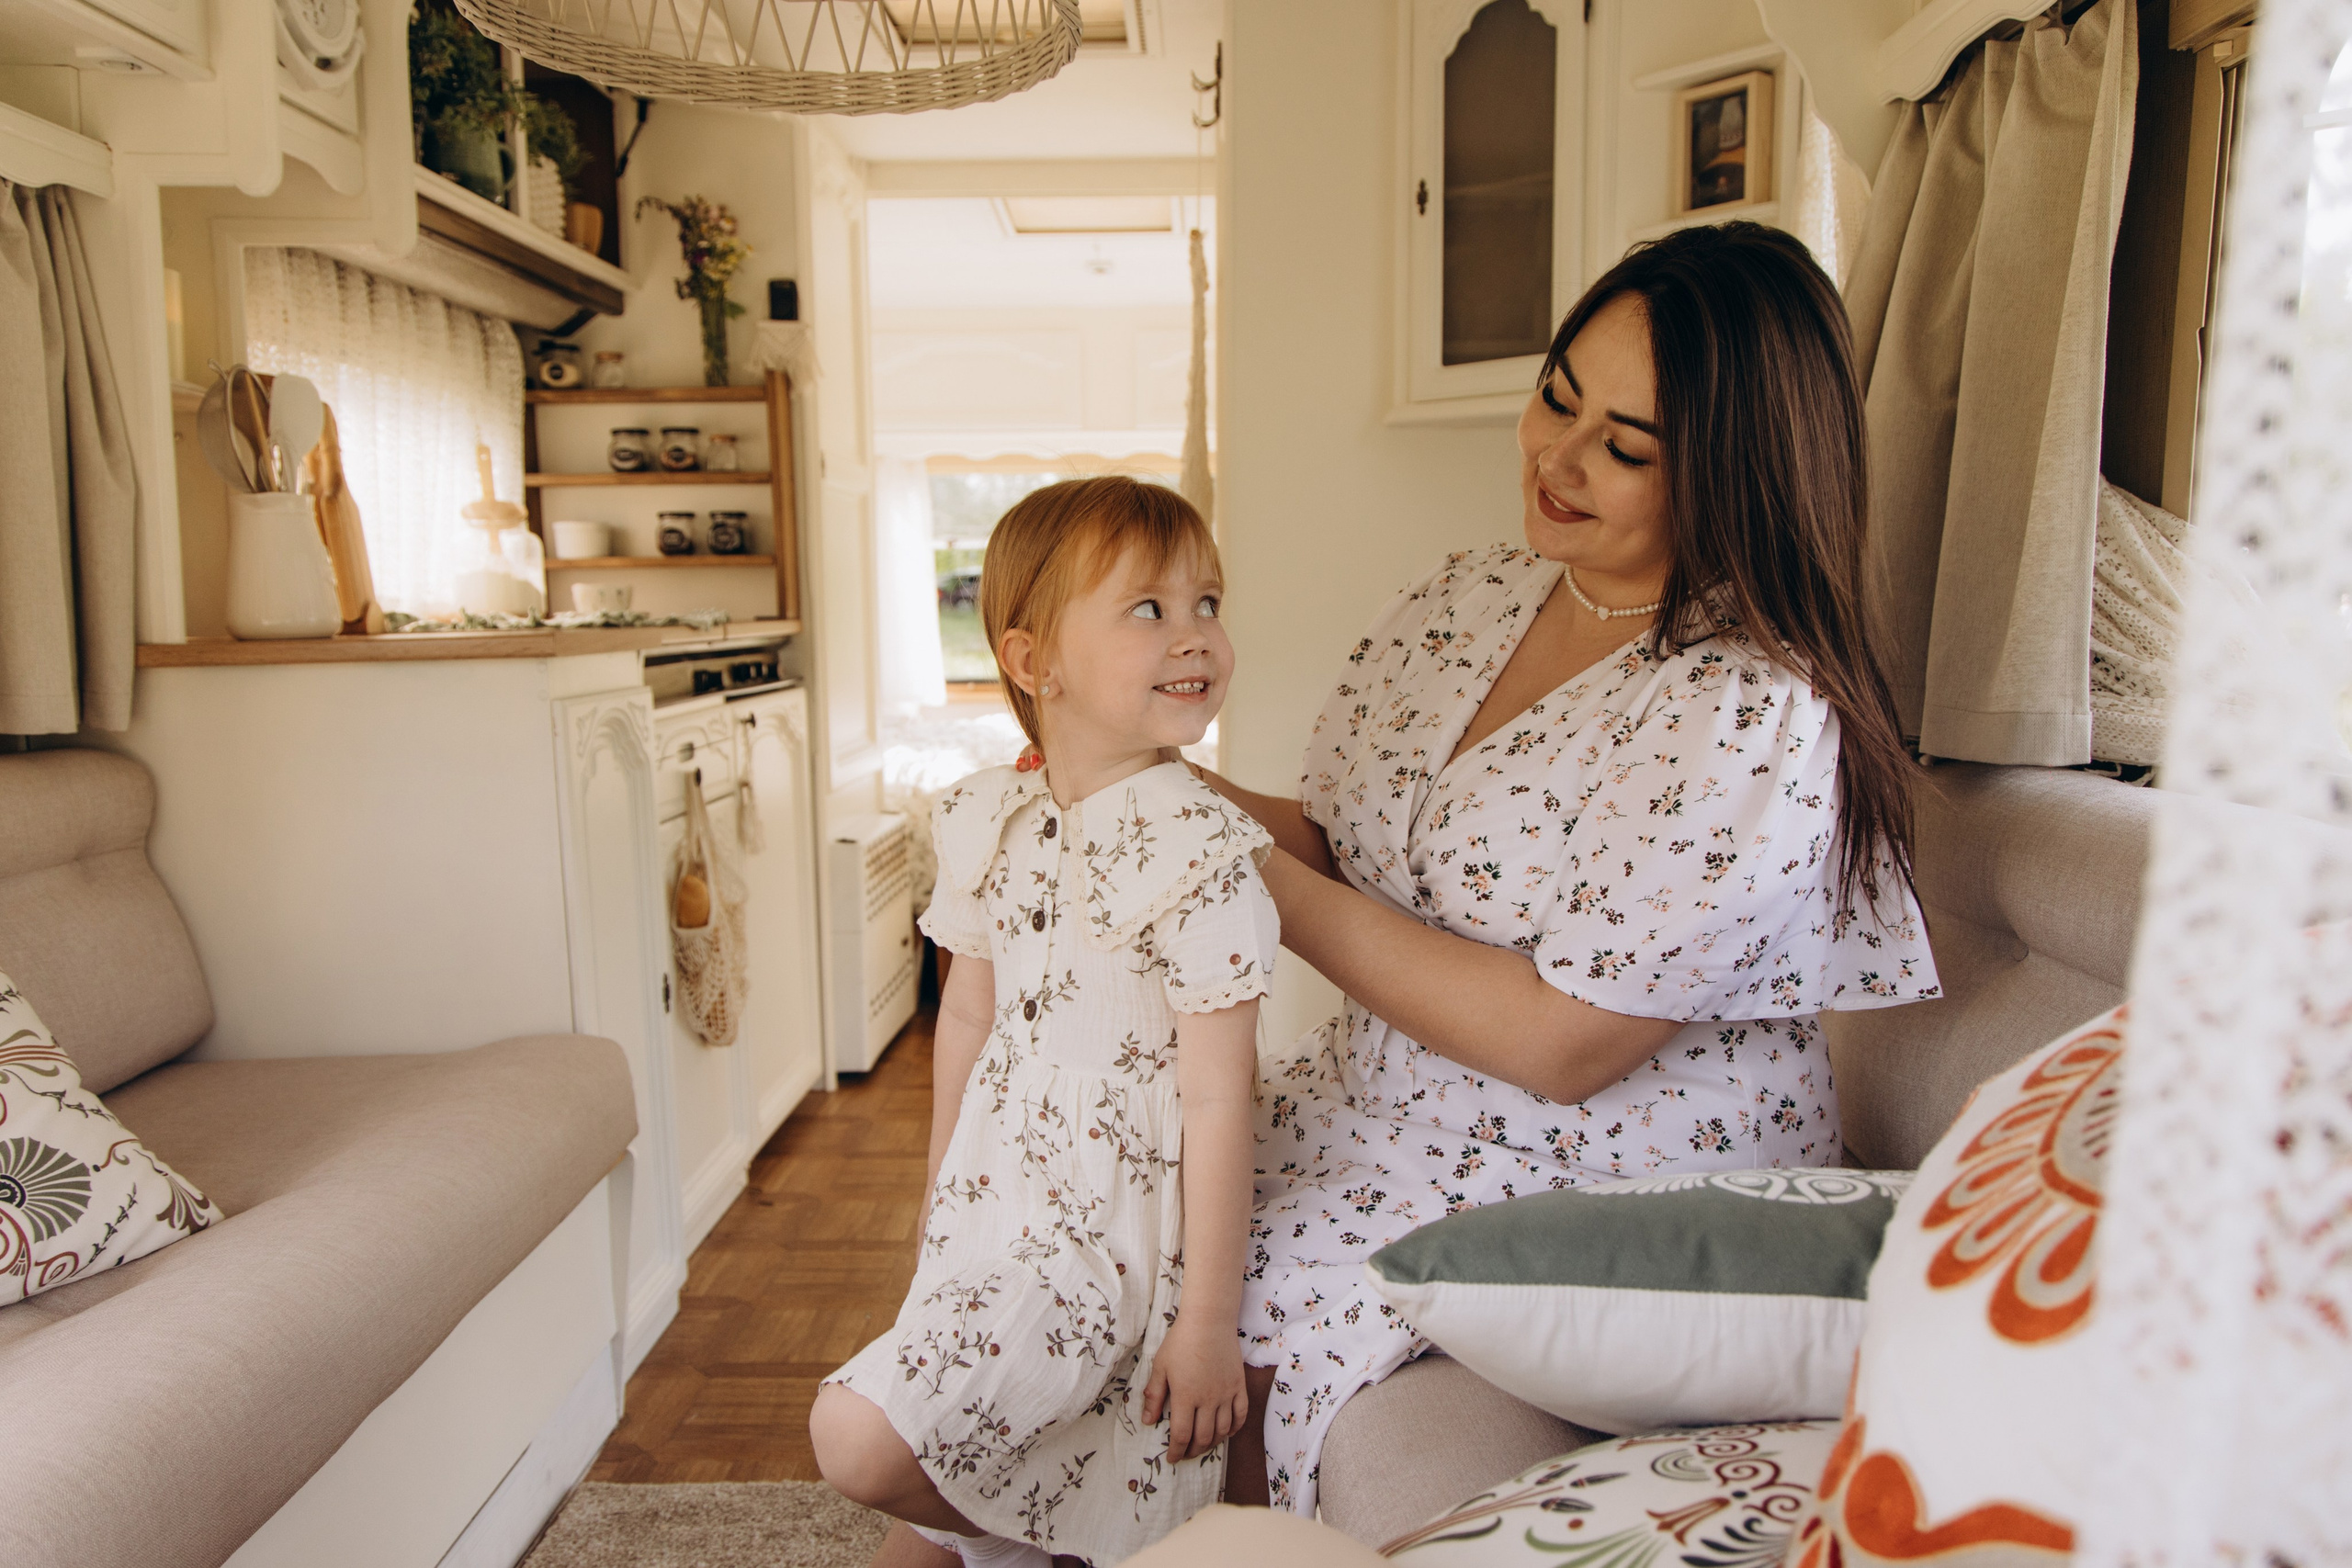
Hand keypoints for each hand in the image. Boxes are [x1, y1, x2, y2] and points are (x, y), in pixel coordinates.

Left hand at [1140, 1312, 1247, 1463]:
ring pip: (1222, 1430)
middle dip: (1193, 1451)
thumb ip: (1154, 1395)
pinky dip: (1234, 1428)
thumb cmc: (1180, 1342)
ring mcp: (1226, 1394)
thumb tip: (1147, 1421)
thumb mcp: (1160, 1367)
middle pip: (1203, 1437)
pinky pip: (1241, 1415)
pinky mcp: (1239, 1386)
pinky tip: (1226, 1432)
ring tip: (1203, 1445)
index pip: (1181, 1435)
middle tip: (1186, 1454)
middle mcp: (1208, 1399)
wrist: (1209, 1321)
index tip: (1172, 1458)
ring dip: (1212, 1443)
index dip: (1176, 1451)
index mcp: (1185, 1396)